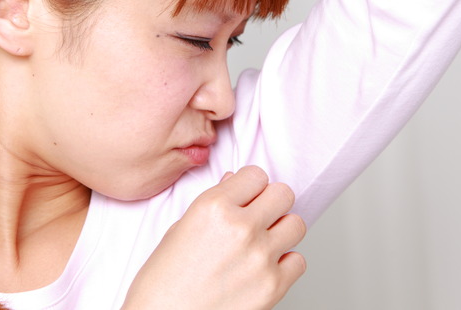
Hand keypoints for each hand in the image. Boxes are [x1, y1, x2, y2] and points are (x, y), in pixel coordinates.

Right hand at [122, 166, 306, 309]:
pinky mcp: (273, 286)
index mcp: (213, 207)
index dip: (251, 186)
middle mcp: (240, 228)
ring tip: (262, 243)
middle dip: (272, 203)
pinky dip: (285, 264)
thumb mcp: (179, 230)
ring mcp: (260, 257)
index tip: (246, 196)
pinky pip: (298, 261)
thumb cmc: (162, 283)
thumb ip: (213, 203)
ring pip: (296, 224)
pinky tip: (264, 268)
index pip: (256, 175)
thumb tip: (234, 182)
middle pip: (283, 194)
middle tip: (259, 216)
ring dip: (281, 231)